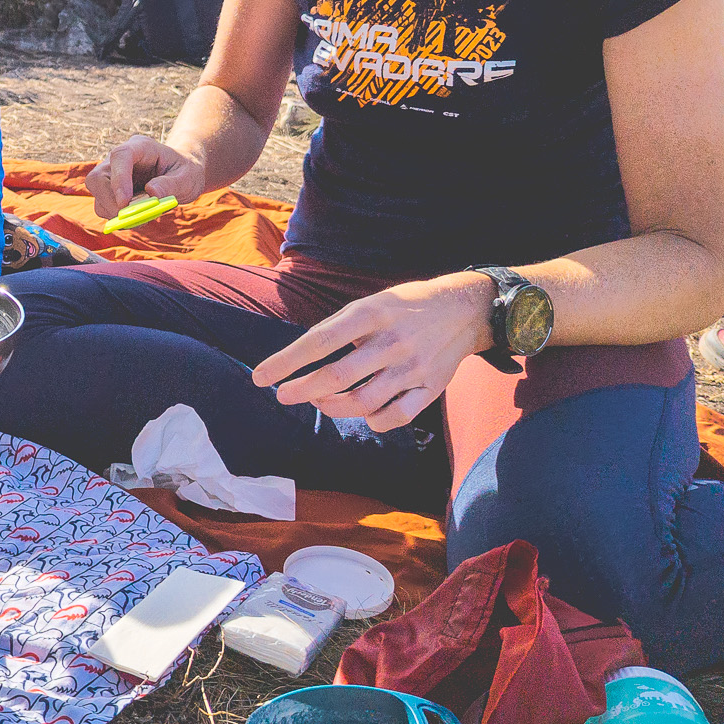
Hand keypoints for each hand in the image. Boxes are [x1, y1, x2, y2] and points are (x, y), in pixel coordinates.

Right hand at [85, 134, 206, 218]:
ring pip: (97, 194)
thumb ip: (172, 184)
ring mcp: (111, 174)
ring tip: (142, 217)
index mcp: (141, 147)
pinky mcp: (110, 191)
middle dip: (110, 202)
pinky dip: (117, 217)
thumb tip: (152, 193)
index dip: (119, 179)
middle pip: (97, 177)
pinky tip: (137, 217)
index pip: (120, 155)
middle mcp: (120, 159)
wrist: (180, 175)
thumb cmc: (185, 172)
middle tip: (131, 217)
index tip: (125, 203)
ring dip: (114, 212)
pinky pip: (103, 206)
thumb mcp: (188, 177)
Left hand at [250, 273, 495, 430]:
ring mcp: (413, 367)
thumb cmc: (404, 306)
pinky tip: (364, 414)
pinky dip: (374, 421)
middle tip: (284, 395)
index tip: (260, 377)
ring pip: (363, 402)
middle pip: (337, 376)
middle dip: (303, 390)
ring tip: (320, 401)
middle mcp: (391, 341)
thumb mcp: (370, 302)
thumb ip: (338, 327)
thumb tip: (301, 355)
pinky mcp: (431, 387)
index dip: (286, 361)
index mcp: (371, 313)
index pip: (319, 340)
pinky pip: (397, 416)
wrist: (463, 308)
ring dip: (333, 407)